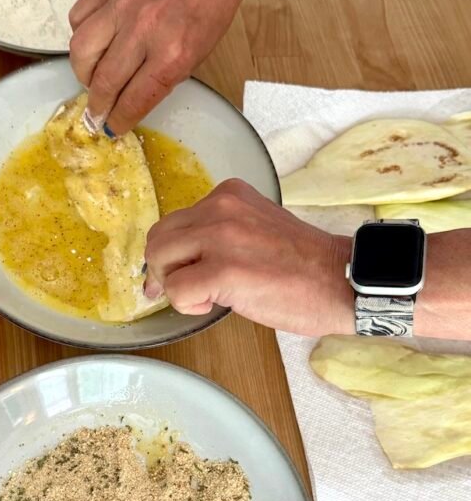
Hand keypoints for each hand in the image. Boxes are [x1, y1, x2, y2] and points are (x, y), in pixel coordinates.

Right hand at [68, 0, 282, 135]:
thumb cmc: (208, 11)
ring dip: (82, 72)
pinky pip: (79, 17)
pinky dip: (81, 35)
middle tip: (96, 112)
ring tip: (92, 78)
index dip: (118, 120)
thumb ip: (160, 79)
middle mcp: (142, 30)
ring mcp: (121, 4)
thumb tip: (126, 101)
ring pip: (81, 50)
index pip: (133, 99)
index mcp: (171, 54)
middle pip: (104, 81)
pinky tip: (94, 42)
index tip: (112, 127)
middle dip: (97, 105)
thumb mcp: (195, 57)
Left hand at [144, 179, 353, 335]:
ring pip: (160, 260)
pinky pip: (177, 290)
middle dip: (161, 270)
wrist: (341, 280)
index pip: (176, 221)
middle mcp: (220, 208)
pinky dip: (188, 305)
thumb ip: (220, 233)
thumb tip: (181, 260)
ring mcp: (221, 237)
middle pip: (158, 238)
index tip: (174, 273)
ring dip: (174, 287)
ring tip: (206, 298)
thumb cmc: (304, 265)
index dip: (170, 253)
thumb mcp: (256, 227)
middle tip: (177, 292)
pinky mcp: (223, 271)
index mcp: (229, 195)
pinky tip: (214, 305)